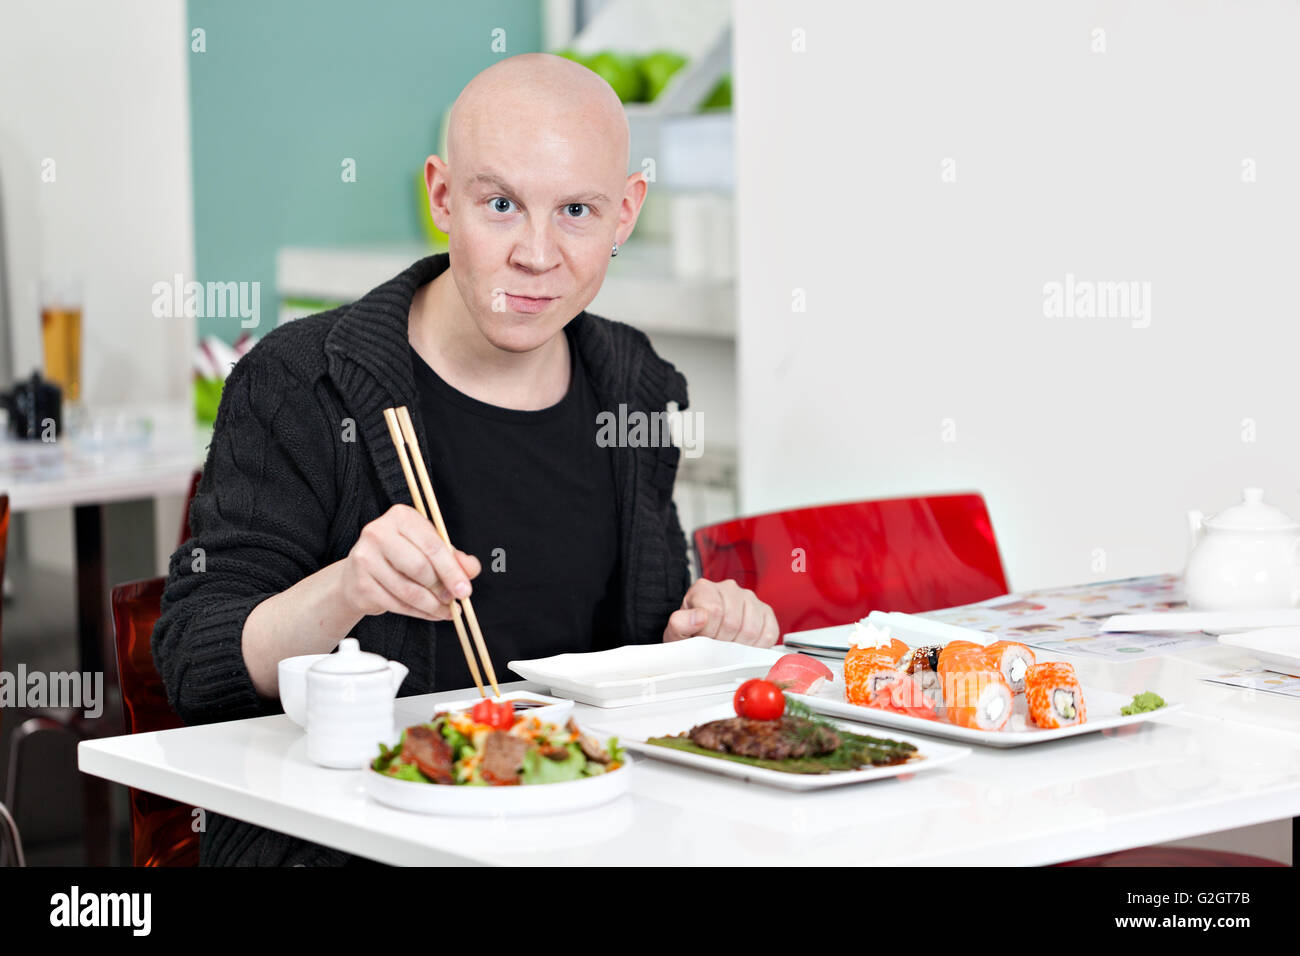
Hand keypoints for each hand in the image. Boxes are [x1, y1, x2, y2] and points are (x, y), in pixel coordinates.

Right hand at [339, 504, 480, 621]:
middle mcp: (378, 532)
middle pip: (420, 568)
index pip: (432, 546)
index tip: (466, 590)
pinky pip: (396, 604)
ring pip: (408, 590)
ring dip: (432, 606)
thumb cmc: (401, 557)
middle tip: (454, 601)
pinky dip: (417, 613)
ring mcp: (364, 558)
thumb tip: (471, 569)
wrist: (358, 574)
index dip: (452, 571)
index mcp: (401, 516)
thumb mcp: (429, 550)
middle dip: (442, 589)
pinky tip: (428, 613)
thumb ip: (454, 557)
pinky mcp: (360, 584)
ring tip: (445, 611)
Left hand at [662, 578, 778, 646]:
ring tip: (728, 646)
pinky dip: (757, 646)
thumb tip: (700, 617)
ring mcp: (749, 598)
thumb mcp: (676, 632)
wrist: (702, 638)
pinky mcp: (765, 612)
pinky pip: (768, 633)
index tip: (702, 639)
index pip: (714, 611)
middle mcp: (728, 588)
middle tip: (715, 646)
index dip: (708, 633)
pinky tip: (744, 646)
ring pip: (751, 629)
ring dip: (739, 646)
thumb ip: (681, 624)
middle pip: (733, 622)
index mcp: (704, 588)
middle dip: (723, 642)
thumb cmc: (690, 634)